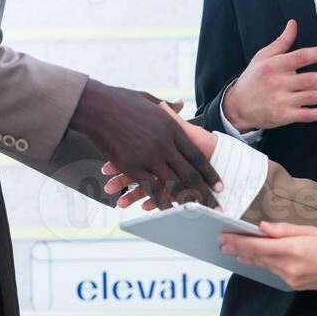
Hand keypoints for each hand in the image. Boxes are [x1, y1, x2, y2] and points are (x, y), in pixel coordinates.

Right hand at [70, 82, 220, 209]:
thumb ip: (168, 108)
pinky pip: (150, 189)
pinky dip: (160, 202)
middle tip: (216, 208)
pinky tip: (168, 212)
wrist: (97, 106)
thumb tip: (179, 103)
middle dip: (204, 194)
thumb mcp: (150, 100)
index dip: (210, 173)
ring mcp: (149, 157)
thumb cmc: (121, 100)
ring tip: (197, 215)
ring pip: (173, 185)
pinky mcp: (132, 166)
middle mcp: (165, 145)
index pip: (197, 156)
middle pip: (190, 175)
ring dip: (186, 202)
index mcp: (172, 129)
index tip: (220, 186)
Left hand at [219, 222, 316, 290]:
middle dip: (238, 248)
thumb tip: (262, 228)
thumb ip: (284, 230)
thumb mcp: (311, 231)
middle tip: (222, 241)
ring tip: (233, 249)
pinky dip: (263, 263)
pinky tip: (253, 259)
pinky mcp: (293, 285)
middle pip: (256, 256)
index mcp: (294, 249)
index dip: (238, 241)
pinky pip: (273, 272)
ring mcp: (291, 278)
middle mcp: (290, 266)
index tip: (224, 236)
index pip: (257, 246)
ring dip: (247, 256)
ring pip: (263, 265)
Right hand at [221, 20, 316, 131]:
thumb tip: (293, 25)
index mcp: (275, 65)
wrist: (237, 106)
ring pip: (310, 97)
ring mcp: (282, 100)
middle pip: (309, 80)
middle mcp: (279, 83)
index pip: (300, 57)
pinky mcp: (284, 116)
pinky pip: (305, 115)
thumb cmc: (252, 79)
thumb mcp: (262, 56)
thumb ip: (281, 42)